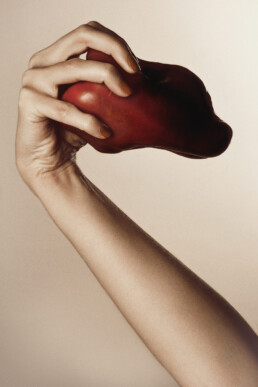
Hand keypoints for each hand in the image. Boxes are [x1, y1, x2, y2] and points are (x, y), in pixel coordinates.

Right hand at [15, 21, 139, 188]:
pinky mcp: (30, 103)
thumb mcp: (93, 103)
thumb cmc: (74, 131)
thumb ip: (105, 85)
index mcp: (56, 56)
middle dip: (114, 50)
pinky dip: (89, 121)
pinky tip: (105, 132)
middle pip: (82, 37)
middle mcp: (42, 62)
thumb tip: (143, 74)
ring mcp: (33, 80)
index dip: (115, 42)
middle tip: (135, 74)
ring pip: (75, 69)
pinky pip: (66, 110)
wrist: (49, 159)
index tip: (136, 67)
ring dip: (107, 78)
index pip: (88, 32)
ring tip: (127, 96)